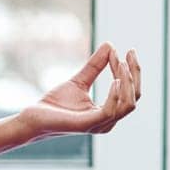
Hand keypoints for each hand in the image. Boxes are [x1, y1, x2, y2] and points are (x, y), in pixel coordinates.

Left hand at [18, 42, 140, 140]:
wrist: (34, 117)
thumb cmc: (56, 103)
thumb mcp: (79, 81)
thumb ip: (95, 66)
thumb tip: (110, 45)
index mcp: (109, 113)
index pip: (129, 91)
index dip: (129, 71)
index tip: (123, 51)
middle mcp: (109, 121)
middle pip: (134, 97)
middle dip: (134, 73)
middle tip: (130, 53)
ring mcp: (100, 124)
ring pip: (128, 104)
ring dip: (127, 82)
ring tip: (122, 63)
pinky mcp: (88, 124)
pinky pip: (111, 110)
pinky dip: (115, 94)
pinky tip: (114, 80)